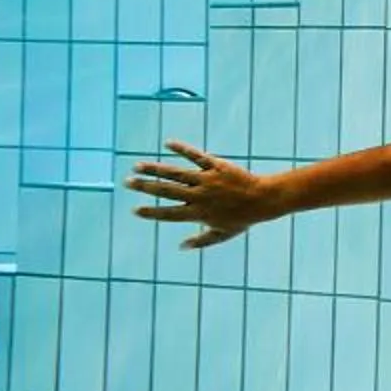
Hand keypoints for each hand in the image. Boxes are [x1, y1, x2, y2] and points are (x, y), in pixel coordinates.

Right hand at [128, 140, 281, 248]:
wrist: (263, 199)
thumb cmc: (243, 218)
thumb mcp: (222, 234)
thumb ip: (201, 241)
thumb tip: (181, 247)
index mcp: (198, 214)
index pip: (169, 214)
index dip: (151, 213)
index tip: (134, 210)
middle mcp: (199, 197)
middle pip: (166, 191)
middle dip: (145, 187)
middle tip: (128, 182)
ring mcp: (206, 180)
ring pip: (176, 173)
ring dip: (155, 169)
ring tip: (138, 165)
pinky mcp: (216, 166)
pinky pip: (196, 156)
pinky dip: (182, 149)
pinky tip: (168, 143)